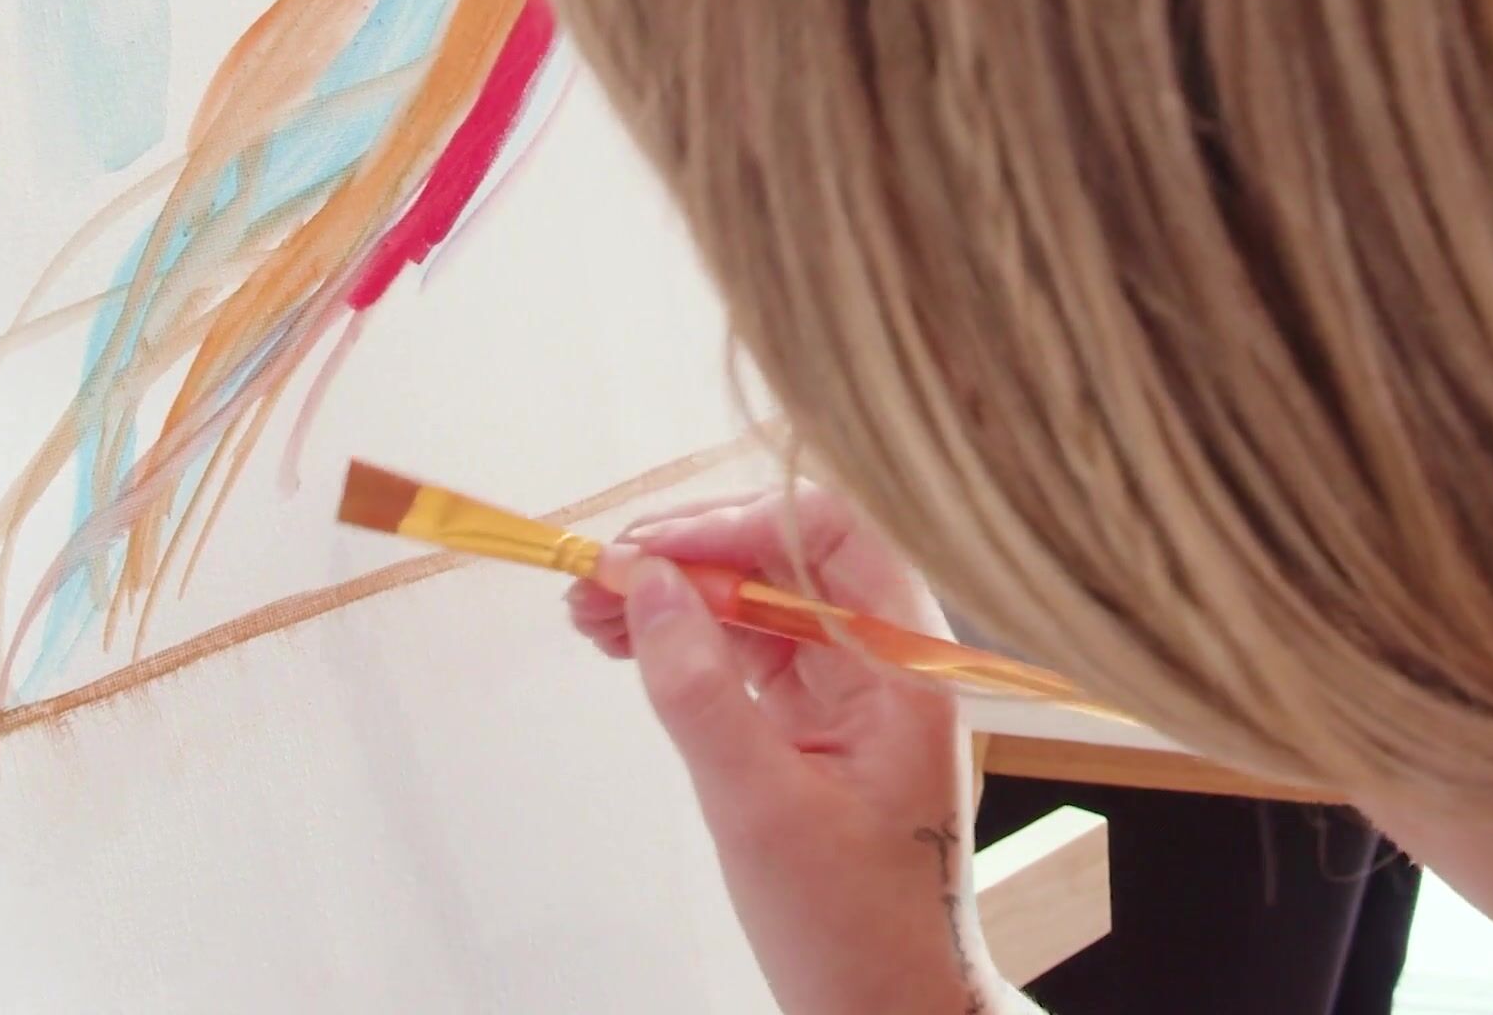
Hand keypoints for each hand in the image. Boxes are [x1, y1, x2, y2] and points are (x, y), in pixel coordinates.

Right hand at [568, 487, 996, 1014]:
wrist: (889, 1009)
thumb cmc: (848, 922)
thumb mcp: (759, 808)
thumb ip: (700, 690)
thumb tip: (642, 582)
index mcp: (906, 660)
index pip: (825, 531)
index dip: (728, 524)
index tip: (640, 554)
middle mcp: (888, 654)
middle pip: (786, 554)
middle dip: (687, 556)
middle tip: (591, 580)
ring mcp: (855, 683)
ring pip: (761, 597)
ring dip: (677, 594)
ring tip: (586, 611)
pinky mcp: (821, 716)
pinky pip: (753, 647)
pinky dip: (690, 638)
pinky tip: (627, 642)